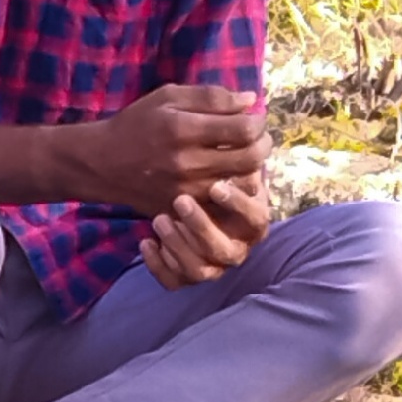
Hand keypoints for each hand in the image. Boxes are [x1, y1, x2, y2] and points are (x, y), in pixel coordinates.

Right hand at [68, 83, 265, 219]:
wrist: (103, 164)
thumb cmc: (137, 123)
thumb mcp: (168, 97)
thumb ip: (211, 97)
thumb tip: (250, 101)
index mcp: (183, 130)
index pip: (243, 129)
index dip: (258, 122)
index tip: (255, 118)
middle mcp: (187, 163)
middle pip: (250, 158)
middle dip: (263, 144)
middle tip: (258, 137)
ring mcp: (186, 190)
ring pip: (241, 181)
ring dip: (251, 166)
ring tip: (243, 153)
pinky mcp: (184, 208)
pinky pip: (223, 200)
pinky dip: (233, 187)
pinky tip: (227, 173)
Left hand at [142, 164, 273, 286]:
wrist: (191, 202)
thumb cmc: (215, 179)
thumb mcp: (227, 163)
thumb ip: (236, 152)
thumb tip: (248, 119)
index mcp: (252, 222)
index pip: (255, 218)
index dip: (238, 205)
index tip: (216, 186)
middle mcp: (236, 249)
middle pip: (225, 250)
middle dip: (202, 227)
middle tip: (180, 200)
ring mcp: (211, 266)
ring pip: (199, 270)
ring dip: (178, 246)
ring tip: (159, 219)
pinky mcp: (185, 276)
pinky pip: (173, 282)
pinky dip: (158, 265)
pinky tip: (145, 242)